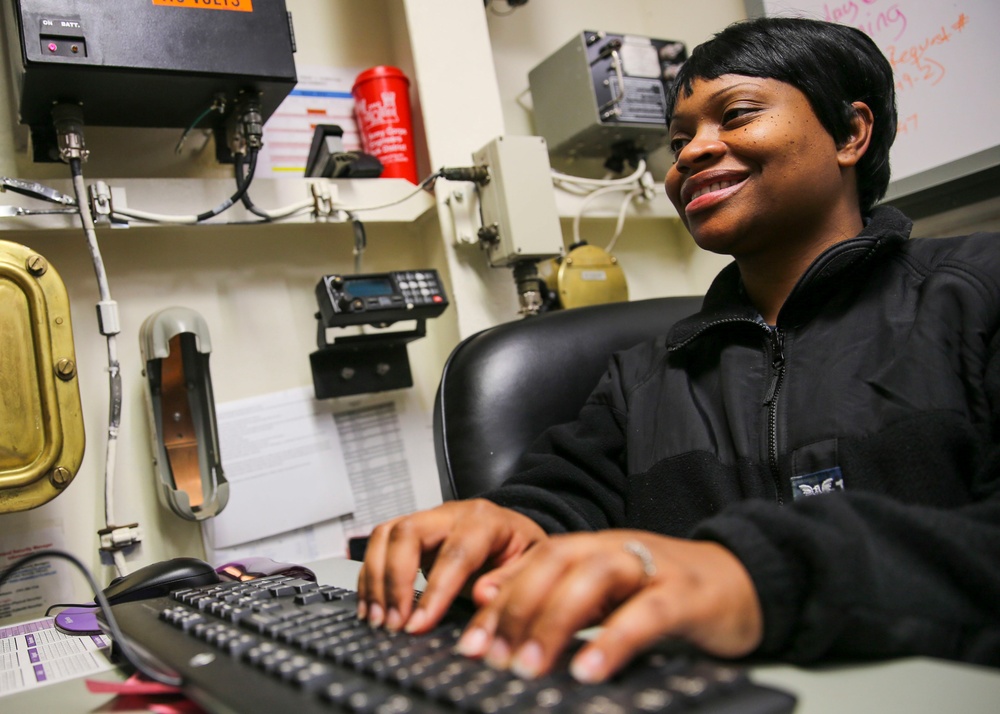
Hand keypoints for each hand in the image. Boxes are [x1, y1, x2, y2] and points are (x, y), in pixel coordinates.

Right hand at [357, 499, 546, 632]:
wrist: (515, 533)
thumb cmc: (521, 551)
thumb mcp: (531, 566)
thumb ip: (510, 582)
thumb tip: (484, 597)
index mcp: (485, 520)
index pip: (455, 553)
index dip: (434, 592)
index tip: (418, 625)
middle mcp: (451, 514)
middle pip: (408, 533)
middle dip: (394, 581)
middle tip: (392, 623)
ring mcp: (428, 520)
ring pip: (386, 535)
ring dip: (376, 579)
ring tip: (377, 619)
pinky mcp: (411, 532)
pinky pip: (379, 544)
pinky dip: (370, 577)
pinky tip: (371, 607)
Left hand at [454, 530, 762, 682]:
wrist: (745, 579)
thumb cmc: (668, 590)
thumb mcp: (608, 592)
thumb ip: (557, 593)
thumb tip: (493, 603)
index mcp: (595, 548)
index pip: (535, 563)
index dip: (501, 601)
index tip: (473, 642)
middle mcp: (617, 549)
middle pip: (556, 562)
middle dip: (518, 609)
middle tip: (494, 657)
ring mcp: (652, 568)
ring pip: (593, 578)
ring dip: (554, 622)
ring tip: (529, 666)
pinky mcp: (685, 595)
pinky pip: (645, 613)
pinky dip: (613, 640)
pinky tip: (589, 669)